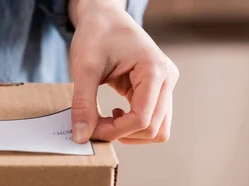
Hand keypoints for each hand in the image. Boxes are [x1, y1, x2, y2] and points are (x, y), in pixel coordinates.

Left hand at [69, 0, 178, 143]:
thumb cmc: (97, 34)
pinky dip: (132, 125)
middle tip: (94, 126)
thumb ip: (83, 103)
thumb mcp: (84, 68)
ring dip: (131, 133)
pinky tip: (114, 114)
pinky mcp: (158, 89)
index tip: (90, 129)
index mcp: (154, 70)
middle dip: (122, 134)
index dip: (115, 131)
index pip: (142, 118)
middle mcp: (167, 79)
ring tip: (106, 120)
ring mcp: (166, 85)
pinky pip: (152, 119)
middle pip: (154, 129)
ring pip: (157, 129)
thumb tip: (81, 136)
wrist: (105, 16)